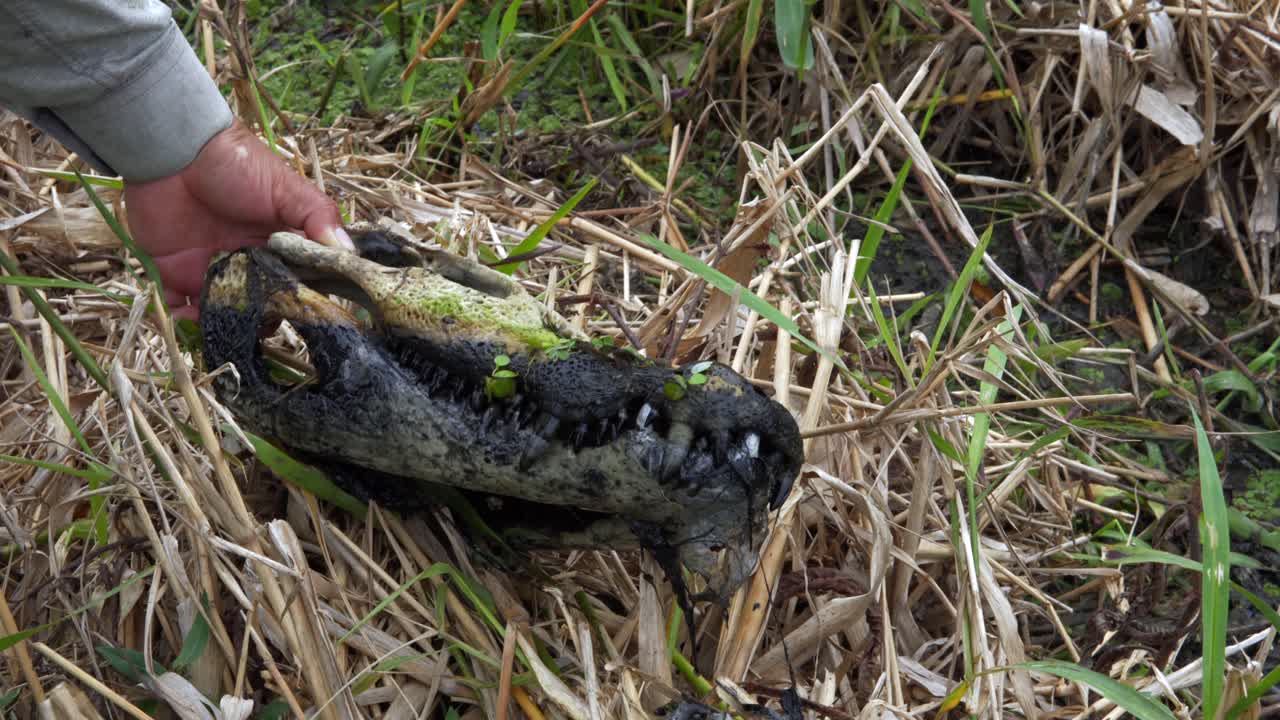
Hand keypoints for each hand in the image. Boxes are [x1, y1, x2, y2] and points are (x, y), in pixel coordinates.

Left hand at [123, 119, 352, 319]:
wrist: (176, 148)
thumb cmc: (237, 164)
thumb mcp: (287, 189)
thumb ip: (318, 218)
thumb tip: (349, 253)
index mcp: (277, 246)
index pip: (294, 284)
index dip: (299, 302)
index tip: (304, 315)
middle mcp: (246, 263)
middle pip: (259, 305)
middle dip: (261, 321)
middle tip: (260, 325)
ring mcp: (211, 269)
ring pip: (222, 312)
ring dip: (223, 325)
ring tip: (224, 327)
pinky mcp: (174, 270)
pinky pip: (179, 306)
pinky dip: (183, 318)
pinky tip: (189, 316)